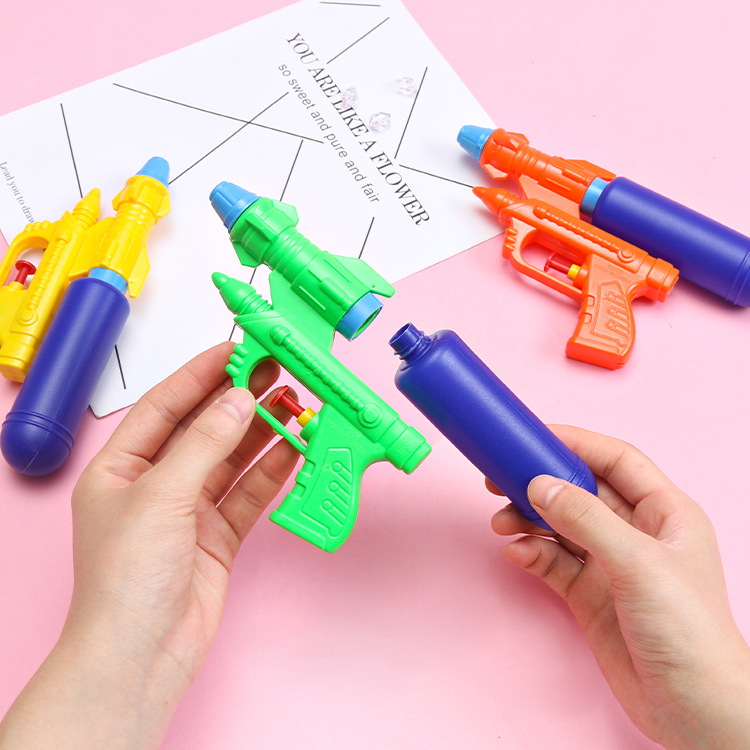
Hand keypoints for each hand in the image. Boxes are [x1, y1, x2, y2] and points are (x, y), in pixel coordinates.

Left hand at [0, 342, 299, 748]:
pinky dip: (272, 471)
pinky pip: (250, 492)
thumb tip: (239, 399)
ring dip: (263, 432)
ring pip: (232, 458)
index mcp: (121, 467)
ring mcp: (189, 509)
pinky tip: (294, 449)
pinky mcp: (218, 534)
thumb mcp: (162, 496)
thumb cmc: (126, 581)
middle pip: (204, 428)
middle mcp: (155, 484)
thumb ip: (205, 443)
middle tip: (276, 372)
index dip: (201, 374)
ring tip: (294, 405)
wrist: (144, 655)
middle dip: (239, 400)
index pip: (165, 405)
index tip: (236, 349)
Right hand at [490, 425, 749, 749]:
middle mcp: (635, 532)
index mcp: (664, 512)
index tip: (533, 435)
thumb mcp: (638, 564)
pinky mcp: (589, 593)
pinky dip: (531, 554)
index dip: (576, 442)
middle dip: (541, 481)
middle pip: (580, 490)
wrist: (692, 710)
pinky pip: (552, 562)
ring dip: (528, 520)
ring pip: (560, 526)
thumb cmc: (690, 632)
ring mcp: (610, 563)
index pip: (616, 460)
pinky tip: (516, 553)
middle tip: (500, 477)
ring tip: (500, 522)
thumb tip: (539, 486)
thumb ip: (586, 521)